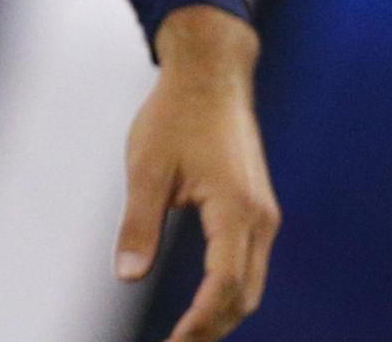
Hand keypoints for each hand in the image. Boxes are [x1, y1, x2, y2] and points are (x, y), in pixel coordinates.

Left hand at [117, 5, 279, 341]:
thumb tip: (128, 275)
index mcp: (235, 210)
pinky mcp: (257, 207)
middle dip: (215, 325)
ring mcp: (263, 214)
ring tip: (190, 332)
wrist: (211, 76)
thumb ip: (138, 225)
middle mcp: (259, 218)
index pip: (225, 285)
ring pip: (252, 281)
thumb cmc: (177, 114)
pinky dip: (232, 288)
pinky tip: (207, 298)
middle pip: (245, 293)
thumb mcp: (146, 169)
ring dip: (225, 310)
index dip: (201, 321)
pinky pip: (250, 261)